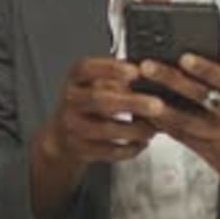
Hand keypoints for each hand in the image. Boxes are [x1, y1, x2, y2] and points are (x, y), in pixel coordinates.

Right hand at [40, 57, 162, 171]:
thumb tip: (148, 76)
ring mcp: (73, 126)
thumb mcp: (94, 84)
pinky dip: (128, 148)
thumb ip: (116, 78)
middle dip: (131, 103)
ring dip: (134, 130)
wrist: (62, 137)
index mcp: (75, 79)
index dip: (111, 68)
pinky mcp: (80, 149)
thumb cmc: (86, 104)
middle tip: (157, 105)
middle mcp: (71, 100)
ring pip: (105, 129)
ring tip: (153, 128)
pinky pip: (108, 151)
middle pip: (99, 99)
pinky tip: (141, 143)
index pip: (87, 68)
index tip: (136, 71)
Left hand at [139, 54, 219, 202]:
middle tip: (148, 66)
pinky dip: (161, 122)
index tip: (185, 57)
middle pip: (202, 96)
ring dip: (160, 104)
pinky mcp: (206, 151)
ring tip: (139, 91)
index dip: (207, 69)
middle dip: (172, 79)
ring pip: (186, 120)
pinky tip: (145, 111)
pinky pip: (180, 135)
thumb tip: (191, 50)